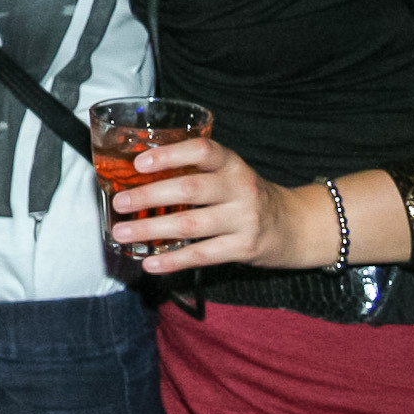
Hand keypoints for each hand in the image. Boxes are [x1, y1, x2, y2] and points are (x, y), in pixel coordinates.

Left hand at [108, 136, 311, 272]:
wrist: (294, 225)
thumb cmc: (246, 195)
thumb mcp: (229, 174)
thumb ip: (195, 171)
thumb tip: (136, 175)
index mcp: (232, 164)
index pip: (202, 151)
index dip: (170, 154)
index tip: (139, 163)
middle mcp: (240, 188)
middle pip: (190, 189)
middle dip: (149, 196)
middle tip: (119, 203)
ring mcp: (244, 219)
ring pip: (191, 225)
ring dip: (151, 230)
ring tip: (122, 233)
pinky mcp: (244, 248)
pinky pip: (202, 255)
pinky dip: (172, 260)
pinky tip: (149, 262)